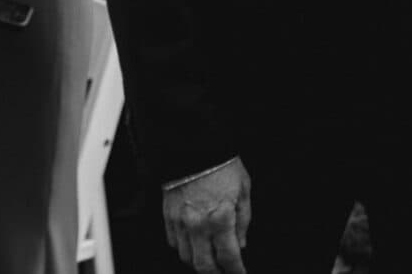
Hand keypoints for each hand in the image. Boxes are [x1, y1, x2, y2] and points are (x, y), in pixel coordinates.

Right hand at [163, 158, 251, 273]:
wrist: (194, 149)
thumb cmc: (222, 166)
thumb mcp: (243, 190)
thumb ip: (243, 220)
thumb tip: (240, 244)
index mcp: (221, 218)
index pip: (228, 256)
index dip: (235, 270)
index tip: (240, 273)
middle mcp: (198, 225)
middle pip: (204, 265)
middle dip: (216, 273)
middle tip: (225, 271)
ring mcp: (180, 223)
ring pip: (187, 257)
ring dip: (199, 263)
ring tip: (210, 260)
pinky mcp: (168, 218)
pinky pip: (174, 243)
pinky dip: (185, 249)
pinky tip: (195, 245)